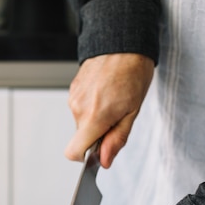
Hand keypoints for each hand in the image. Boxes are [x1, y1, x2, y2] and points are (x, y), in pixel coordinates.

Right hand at [66, 53, 153, 167]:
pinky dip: (91, 105)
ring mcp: (73, 97)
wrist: (122, 43)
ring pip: (82, 121)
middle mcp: (78, 108)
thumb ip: (116, 139)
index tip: (98, 151)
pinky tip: (105, 92)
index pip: (73, 152)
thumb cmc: (132, 73)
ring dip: (95, 118)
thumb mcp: (132, 111)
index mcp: (94, 116)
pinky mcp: (73, 89)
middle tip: (116, 116)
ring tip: (112, 100)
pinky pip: (80, 107)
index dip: (84, 157)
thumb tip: (105, 160)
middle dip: (97, 133)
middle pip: (81, 136)